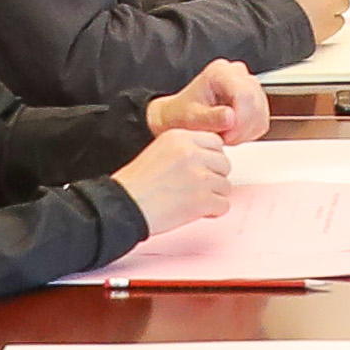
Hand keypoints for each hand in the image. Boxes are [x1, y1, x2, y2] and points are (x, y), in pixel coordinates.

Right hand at [113, 125, 232, 232]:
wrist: (124, 205)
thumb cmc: (135, 184)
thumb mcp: (159, 151)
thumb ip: (185, 149)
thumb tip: (209, 158)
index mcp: (180, 137)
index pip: (216, 142)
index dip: (211, 159)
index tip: (203, 170)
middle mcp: (192, 153)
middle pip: (224, 163)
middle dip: (214, 178)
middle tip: (198, 189)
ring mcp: (200, 176)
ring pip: (226, 185)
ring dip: (214, 196)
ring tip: (194, 201)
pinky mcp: (203, 199)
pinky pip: (224, 205)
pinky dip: (213, 212)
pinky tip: (197, 212)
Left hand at [154, 60, 272, 144]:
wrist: (180, 117)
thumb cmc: (182, 114)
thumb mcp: (191, 118)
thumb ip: (210, 118)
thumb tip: (231, 117)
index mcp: (220, 72)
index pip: (244, 94)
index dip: (240, 119)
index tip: (228, 135)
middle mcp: (236, 73)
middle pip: (255, 102)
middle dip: (242, 127)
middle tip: (225, 138)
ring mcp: (247, 84)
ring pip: (261, 112)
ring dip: (246, 130)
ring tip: (226, 134)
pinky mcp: (254, 98)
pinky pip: (262, 119)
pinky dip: (250, 131)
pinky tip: (233, 133)